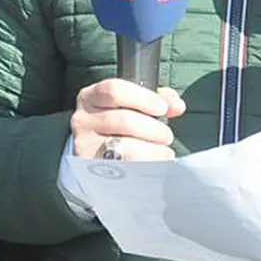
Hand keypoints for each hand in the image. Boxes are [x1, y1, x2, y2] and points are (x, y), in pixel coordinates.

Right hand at [70, 79, 186, 160]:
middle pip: (124, 120)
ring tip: (164, 152)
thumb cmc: (119, 126)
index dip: (143, 98)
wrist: (94, 157)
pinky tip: (155, 166)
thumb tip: (176, 105)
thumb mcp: (132, 105)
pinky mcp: (91, 170)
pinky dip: (146, 166)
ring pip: (125, 147)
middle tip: (166, 136)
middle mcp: (83, 119)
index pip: (114, 90)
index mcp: (92, 97)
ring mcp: (85, 146)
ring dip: (153, 150)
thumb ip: (157, 99)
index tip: (162, 108)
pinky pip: (124, 169)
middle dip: (153, 129)